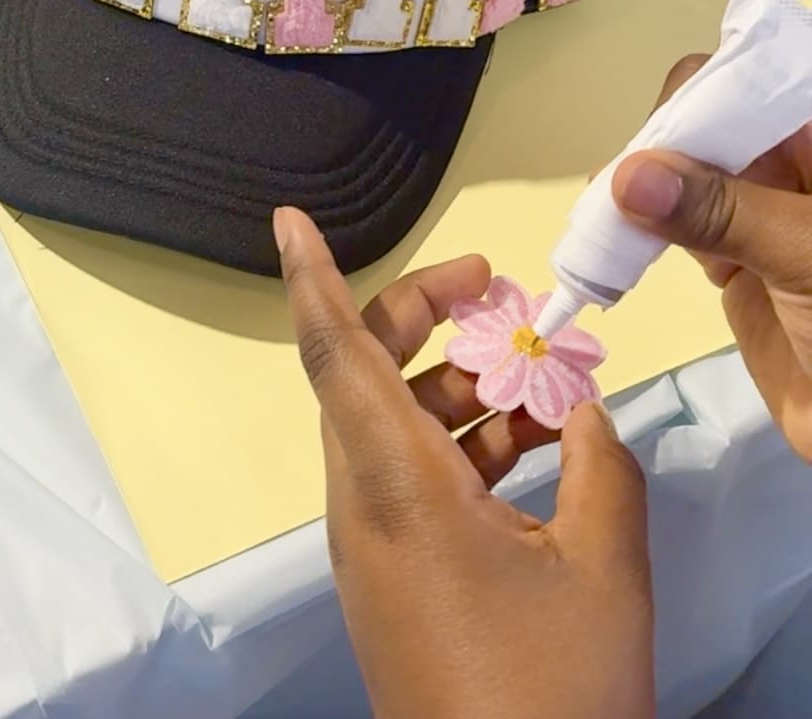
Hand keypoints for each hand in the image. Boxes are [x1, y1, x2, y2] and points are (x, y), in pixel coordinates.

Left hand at [275, 206, 652, 718]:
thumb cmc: (545, 692)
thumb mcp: (602, 571)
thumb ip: (599, 470)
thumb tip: (585, 413)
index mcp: (397, 485)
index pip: (335, 353)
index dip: (309, 277)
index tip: (288, 218)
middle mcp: (365, 502)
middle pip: (368, 372)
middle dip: (427, 315)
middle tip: (495, 287)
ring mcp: (374, 543)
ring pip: (395, 423)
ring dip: (460, 384)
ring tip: (542, 375)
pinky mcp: (394, 576)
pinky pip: (412, 474)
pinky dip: (462, 442)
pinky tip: (535, 446)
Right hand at [614, 55, 811, 460]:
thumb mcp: (810, 256)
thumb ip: (725, 212)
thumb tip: (626, 175)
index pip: (752, 80)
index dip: (702, 93)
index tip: (662, 138)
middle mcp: (792, 166)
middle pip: (708, 120)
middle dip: (661, 140)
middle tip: (622, 185)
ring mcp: (763, 214)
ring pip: (686, 173)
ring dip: (640, 186)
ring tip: (601, 215)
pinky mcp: (738, 262)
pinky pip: (677, 227)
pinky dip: (638, 231)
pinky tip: (607, 244)